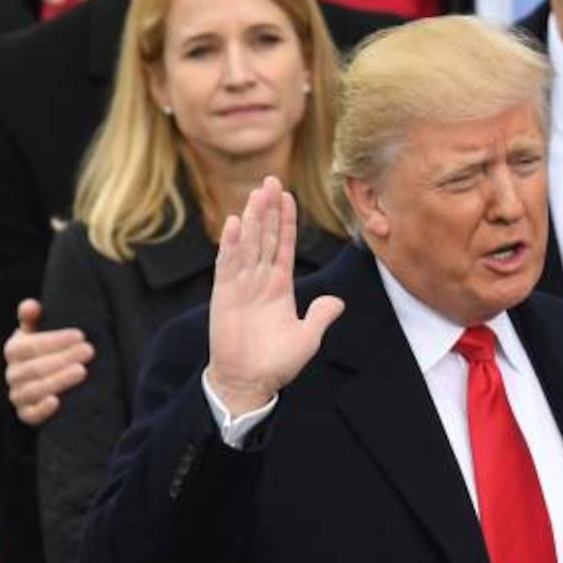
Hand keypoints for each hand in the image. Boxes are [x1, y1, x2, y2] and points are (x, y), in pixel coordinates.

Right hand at [4, 299, 92, 426]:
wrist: (43, 382)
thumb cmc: (44, 352)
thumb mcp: (38, 333)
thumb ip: (33, 319)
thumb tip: (31, 305)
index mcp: (15, 350)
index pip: (31, 345)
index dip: (55, 340)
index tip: (80, 335)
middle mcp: (13, 373)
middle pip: (36, 367)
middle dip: (63, 358)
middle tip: (89, 350)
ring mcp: (19, 395)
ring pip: (35, 389)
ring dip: (58, 380)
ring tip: (82, 371)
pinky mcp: (27, 414)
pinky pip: (31, 415)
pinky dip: (42, 410)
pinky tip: (56, 402)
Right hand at [204, 177, 343, 416]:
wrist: (250, 382)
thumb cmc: (277, 362)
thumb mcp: (307, 337)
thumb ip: (321, 316)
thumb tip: (337, 302)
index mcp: (280, 286)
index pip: (284, 245)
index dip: (286, 221)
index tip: (287, 196)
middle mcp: (260, 280)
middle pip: (266, 237)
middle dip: (269, 209)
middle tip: (271, 179)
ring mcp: (241, 285)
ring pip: (249, 244)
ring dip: (252, 218)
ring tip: (257, 193)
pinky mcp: (225, 296)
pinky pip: (229, 265)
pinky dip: (232, 245)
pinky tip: (235, 224)